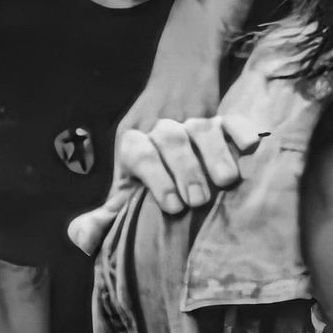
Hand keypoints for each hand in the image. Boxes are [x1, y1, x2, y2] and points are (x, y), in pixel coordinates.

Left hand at [68, 115, 262, 255]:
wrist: (173, 92)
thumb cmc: (148, 158)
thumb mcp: (127, 178)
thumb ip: (110, 210)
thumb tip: (83, 240)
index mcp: (134, 142)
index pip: (139, 152)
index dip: (154, 177)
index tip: (172, 205)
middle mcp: (162, 127)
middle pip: (170, 139)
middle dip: (185, 169)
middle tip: (198, 199)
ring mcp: (193, 118)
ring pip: (201, 127)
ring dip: (214, 153)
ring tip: (226, 181)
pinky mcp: (220, 114)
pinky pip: (231, 117)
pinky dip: (241, 129)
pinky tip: (250, 146)